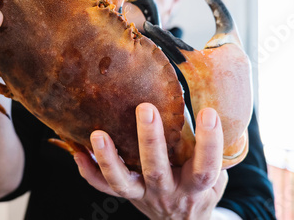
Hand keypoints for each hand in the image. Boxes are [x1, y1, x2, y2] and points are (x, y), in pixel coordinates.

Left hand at [74, 104, 227, 219]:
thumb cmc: (200, 190)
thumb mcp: (215, 173)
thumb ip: (201, 144)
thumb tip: (186, 97)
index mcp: (195, 186)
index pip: (205, 167)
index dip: (209, 143)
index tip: (208, 113)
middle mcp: (168, 192)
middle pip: (156, 170)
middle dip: (150, 139)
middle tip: (146, 108)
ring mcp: (144, 196)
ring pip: (123, 182)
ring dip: (109, 158)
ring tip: (98, 135)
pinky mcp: (127, 196)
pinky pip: (104, 186)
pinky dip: (89, 171)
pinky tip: (78, 152)